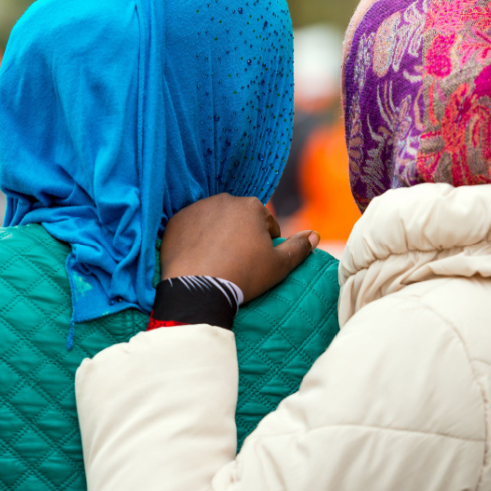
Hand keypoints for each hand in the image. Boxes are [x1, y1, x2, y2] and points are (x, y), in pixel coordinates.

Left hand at [160, 194, 319, 301]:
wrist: (198, 290)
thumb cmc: (243, 276)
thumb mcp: (278, 266)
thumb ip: (299, 248)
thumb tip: (315, 235)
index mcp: (252, 206)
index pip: (265, 222)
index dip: (265, 243)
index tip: (258, 262)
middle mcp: (224, 200)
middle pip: (238, 218)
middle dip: (239, 235)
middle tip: (236, 263)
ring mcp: (197, 209)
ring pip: (213, 221)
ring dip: (217, 235)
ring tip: (216, 261)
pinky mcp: (176, 221)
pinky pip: (190, 228)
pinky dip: (194, 239)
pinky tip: (197, 259)